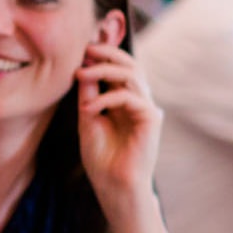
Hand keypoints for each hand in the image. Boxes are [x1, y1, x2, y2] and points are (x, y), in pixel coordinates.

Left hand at [77, 35, 161, 208]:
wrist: (113, 186)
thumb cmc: (101, 157)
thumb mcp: (88, 117)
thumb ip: (89, 92)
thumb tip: (83, 65)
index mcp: (124, 100)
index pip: (119, 67)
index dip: (104, 53)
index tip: (83, 46)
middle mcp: (138, 101)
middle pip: (131, 64)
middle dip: (108, 52)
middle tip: (86, 49)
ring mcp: (147, 109)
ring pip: (131, 75)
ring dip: (103, 70)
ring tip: (80, 74)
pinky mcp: (151, 119)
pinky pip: (129, 97)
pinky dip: (106, 98)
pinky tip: (89, 108)